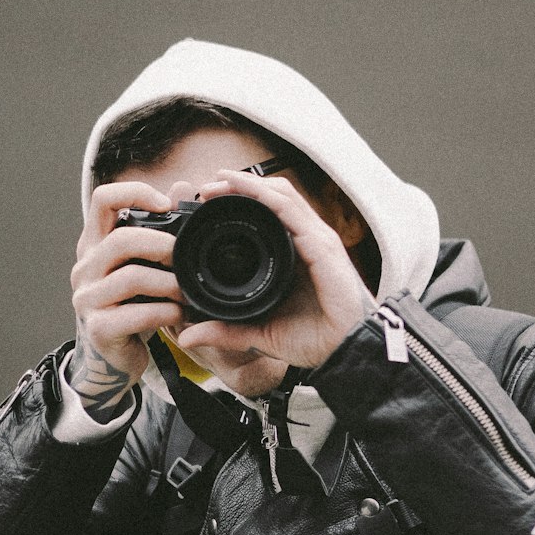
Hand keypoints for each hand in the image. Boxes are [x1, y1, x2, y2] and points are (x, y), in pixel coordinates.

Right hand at [69, 181, 186, 419]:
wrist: (112, 360)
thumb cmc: (131, 309)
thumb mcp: (141, 268)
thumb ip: (156, 234)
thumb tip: (181, 189)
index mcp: (93, 245)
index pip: (103, 199)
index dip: (135, 193)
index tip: (165, 205)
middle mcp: (84, 268)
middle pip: (121, 240)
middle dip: (161, 245)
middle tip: (184, 257)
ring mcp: (87, 299)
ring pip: (132, 277)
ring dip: (169, 283)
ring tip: (187, 291)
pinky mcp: (99, 328)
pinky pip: (138, 314)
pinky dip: (166, 313)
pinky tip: (179, 315)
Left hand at [175, 169, 375, 370]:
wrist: (346, 353)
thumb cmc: (315, 341)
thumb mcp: (260, 335)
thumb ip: (226, 332)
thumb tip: (188, 337)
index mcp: (294, 255)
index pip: (266, 215)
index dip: (237, 204)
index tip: (205, 206)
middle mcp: (306, 241)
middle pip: (271, 197)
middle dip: (238, 187)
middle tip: (205, 188)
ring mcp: (316, 239)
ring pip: (280, 194)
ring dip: (248, 184)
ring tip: (218, 181)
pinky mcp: (322, 245)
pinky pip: (291, 210)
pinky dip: (265, 195)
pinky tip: (244, 188)